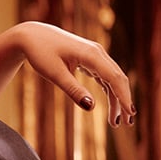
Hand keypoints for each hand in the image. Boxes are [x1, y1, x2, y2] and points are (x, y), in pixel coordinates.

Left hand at [14, 21, 135, 126]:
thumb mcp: (55, 74)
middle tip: (127, 123)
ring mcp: (94, 54)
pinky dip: (108, 90)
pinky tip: (110, 104)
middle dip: (124, 100)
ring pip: (112, 78)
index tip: (130, 114)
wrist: (31, 36)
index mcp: (91, 54)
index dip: (124, 97)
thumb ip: (73, 90)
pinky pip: (104, 76)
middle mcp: (97, 52)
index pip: (114, 78)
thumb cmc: (40, 53)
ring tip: (116, 121)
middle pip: (117, 78)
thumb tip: (91, 107)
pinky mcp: (89, 58)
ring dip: (116, 98)